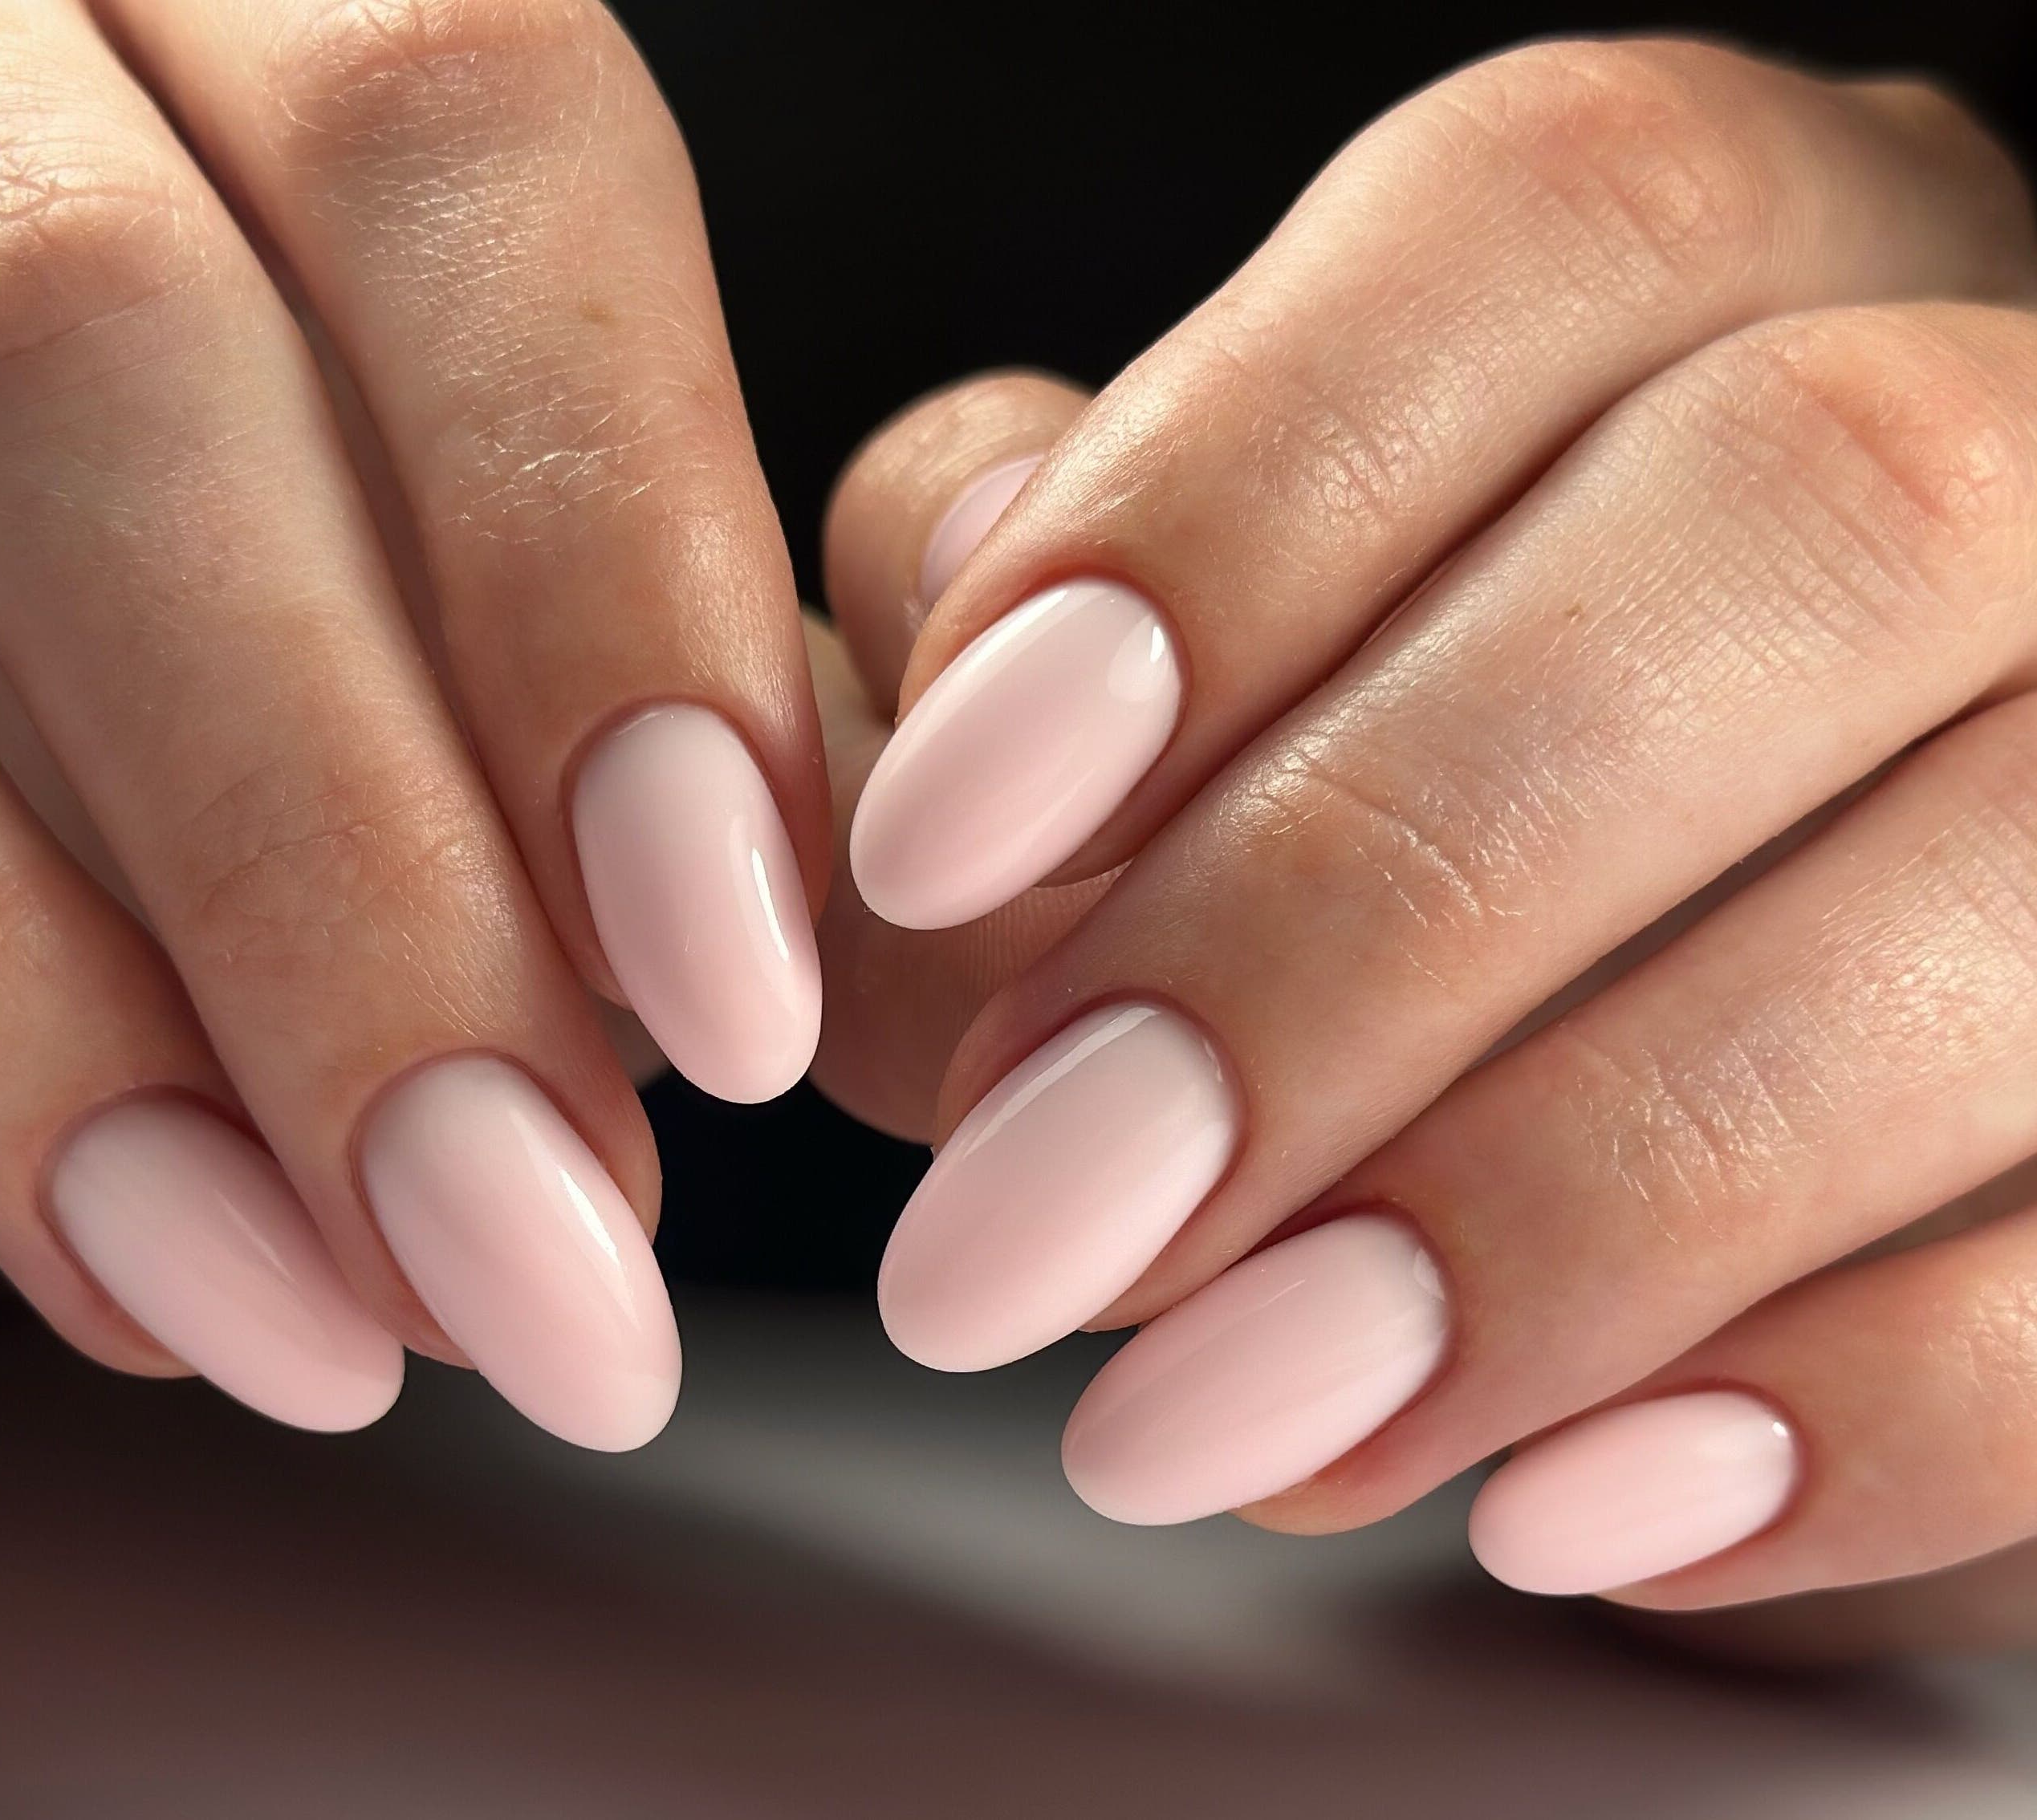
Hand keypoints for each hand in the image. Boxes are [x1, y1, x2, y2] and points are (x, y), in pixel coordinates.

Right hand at [0, 0, 827, 1449]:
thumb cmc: (309, 531)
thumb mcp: (531, 570)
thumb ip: (676, 718)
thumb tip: (752, 999)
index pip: (449, 123)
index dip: (601, 571)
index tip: (726, 996)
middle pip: (63, 334)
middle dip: (317, 868)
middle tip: (508, 1248)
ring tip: (241, 1305)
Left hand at [812, 36, 2036, 1650]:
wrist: (1667, 1098)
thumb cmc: (1337, 823)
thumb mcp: (1130, 693)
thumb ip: (1005, 630)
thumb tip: (971, 597)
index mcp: (1728, 265)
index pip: (1550, 219)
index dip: (1228, 508)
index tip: (939, 835)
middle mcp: (2024, 441)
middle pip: (1810, 511)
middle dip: (1369, 902)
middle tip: (1041, 1209)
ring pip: (2019, 873)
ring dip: (1565, 1197)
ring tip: (1220, 1412)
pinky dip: (1842, 1410)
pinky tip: (1546, 1515)